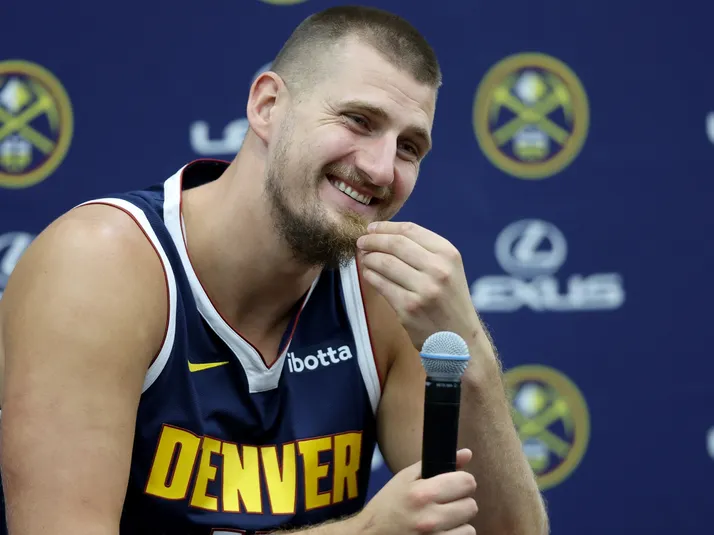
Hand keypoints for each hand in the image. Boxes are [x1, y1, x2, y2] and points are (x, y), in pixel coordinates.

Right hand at [355, 449, 477, 534]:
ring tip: (441, 520)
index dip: (462, 481)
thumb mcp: (405, 478)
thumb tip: (467, 453)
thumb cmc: (388, 505)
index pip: (466, 482)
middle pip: (471, 506)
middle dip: (460, 502)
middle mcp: (430, 518)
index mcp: (422, 493)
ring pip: (469, 528)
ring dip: (458, 523)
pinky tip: (441, 532)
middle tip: (446, 504)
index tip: (455, 485)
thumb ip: (436, 464)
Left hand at [357, 221, 479, 349]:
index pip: (411, 230)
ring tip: (364, 259)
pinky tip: (369, 274)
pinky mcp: (408, 308)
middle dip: (373, 240)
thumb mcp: (449, 270)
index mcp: (448, 254)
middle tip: (361, 242)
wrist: (460, 340)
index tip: (371, 228)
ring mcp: (423, 289)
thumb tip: (385, 235)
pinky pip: (381, 284)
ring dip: (369, 258)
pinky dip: (370, 276)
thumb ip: (424, 251)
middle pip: (395, 244)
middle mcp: (438, 269)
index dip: (386, 227)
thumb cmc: (450, 302)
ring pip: (384, 263)